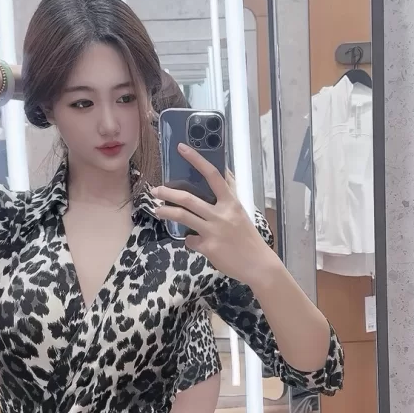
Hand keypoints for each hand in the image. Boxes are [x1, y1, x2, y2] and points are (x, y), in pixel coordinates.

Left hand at [153, 144, 274, 285]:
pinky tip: (192, 241)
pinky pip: (190, 240)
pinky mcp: (208, 247)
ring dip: (166, 212)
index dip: (197, 160)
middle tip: (156, 190)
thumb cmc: (248, 237)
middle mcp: (221, 214)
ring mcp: (213, 231)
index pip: (213, 175)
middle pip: (189, 198)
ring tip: (157, 210)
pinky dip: (189, 240)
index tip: (182, 148)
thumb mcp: (241, 212)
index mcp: (231, 202)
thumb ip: (231, 193)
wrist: (257, 264)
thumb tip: (225, 173)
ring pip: (183, 216)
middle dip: (168, 193)